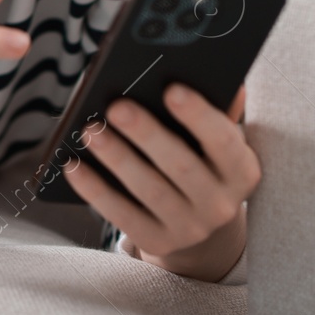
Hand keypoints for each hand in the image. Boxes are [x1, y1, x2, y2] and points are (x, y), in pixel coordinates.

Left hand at [61, 83, 258, 282]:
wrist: (201, 223)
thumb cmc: (203, 160)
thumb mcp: (217, 140)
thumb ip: (218, 107)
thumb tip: (217, 72)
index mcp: (241, 170)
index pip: (225, 140)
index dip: (199, 116)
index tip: (172, 88)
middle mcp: (221, 205)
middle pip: (181, 166)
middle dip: (147, 134)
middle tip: (116, 106)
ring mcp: (190, 228)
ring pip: (149, 191)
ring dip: (117, 158)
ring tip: (90, 130)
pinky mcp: (158, 242)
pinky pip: (122, 216)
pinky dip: (95, 190)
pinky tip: (73, 165)